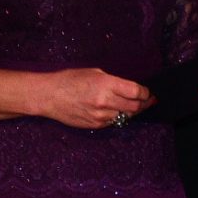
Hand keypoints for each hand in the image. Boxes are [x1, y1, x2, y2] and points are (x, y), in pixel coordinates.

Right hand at [37, 67, 153, 129]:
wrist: (49, 96)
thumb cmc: (70, 79)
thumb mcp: (95, 73)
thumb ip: (114, 81)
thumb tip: (130, 89)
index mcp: (106, 84)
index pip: (136, 92)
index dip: (145, 92)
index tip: (147, 92)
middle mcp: (105, 101)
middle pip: (135, 107)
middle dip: (144, 104)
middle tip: (148, 101)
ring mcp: (100, 115)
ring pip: (126, 116)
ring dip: (131, 111)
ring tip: (134, 105)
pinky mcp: (95, 125)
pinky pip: (113, 122)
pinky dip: (118, 117)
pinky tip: (116, 110)